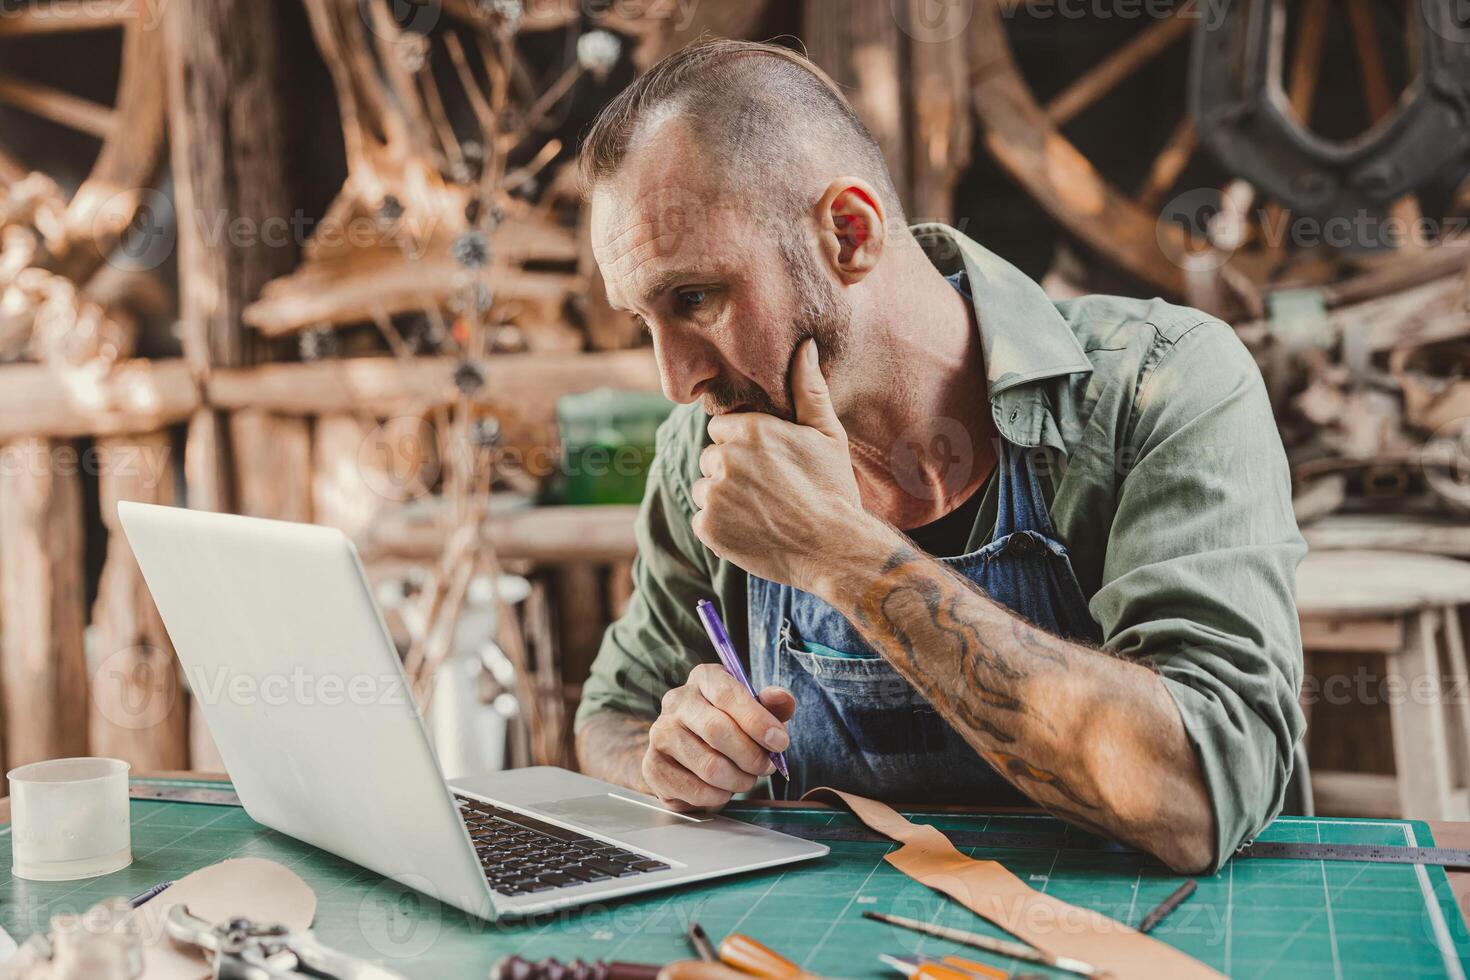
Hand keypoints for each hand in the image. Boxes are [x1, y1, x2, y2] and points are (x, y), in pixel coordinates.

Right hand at [643, 663, 796, 810]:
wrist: (688, 751)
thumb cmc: (728, 725)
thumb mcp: (754, 710)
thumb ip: (772, 705)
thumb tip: (782, 699)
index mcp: (703, 679)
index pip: (727, 694)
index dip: (757, 720)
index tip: (780, 742)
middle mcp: (676, 701)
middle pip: (717, 731)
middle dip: (751, 755)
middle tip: (766, 767)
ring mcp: (660, 733)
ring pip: (709, 766)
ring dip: (738, 780)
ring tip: (745, 779)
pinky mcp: (653, 766)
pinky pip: (695, 790)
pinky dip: (718, 796)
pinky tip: (722, 788)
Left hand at [692, 339, 863, 591]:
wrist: (835, 548)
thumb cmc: (834, 488)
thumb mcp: (827, 434)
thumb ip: (808, 389)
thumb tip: (805, 345)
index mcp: (749, 430)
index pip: (723, 428)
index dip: (744, 445)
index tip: (768, 462)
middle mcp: (725, 459)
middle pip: (712, 458)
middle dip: (731, 470)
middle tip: (768, 489)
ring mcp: (714, 495)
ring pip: (706, 488)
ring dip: (724, 498)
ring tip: (761, 510)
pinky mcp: (708, 528)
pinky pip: (703, 519)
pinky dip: (721, 527)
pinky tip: (752, 529)